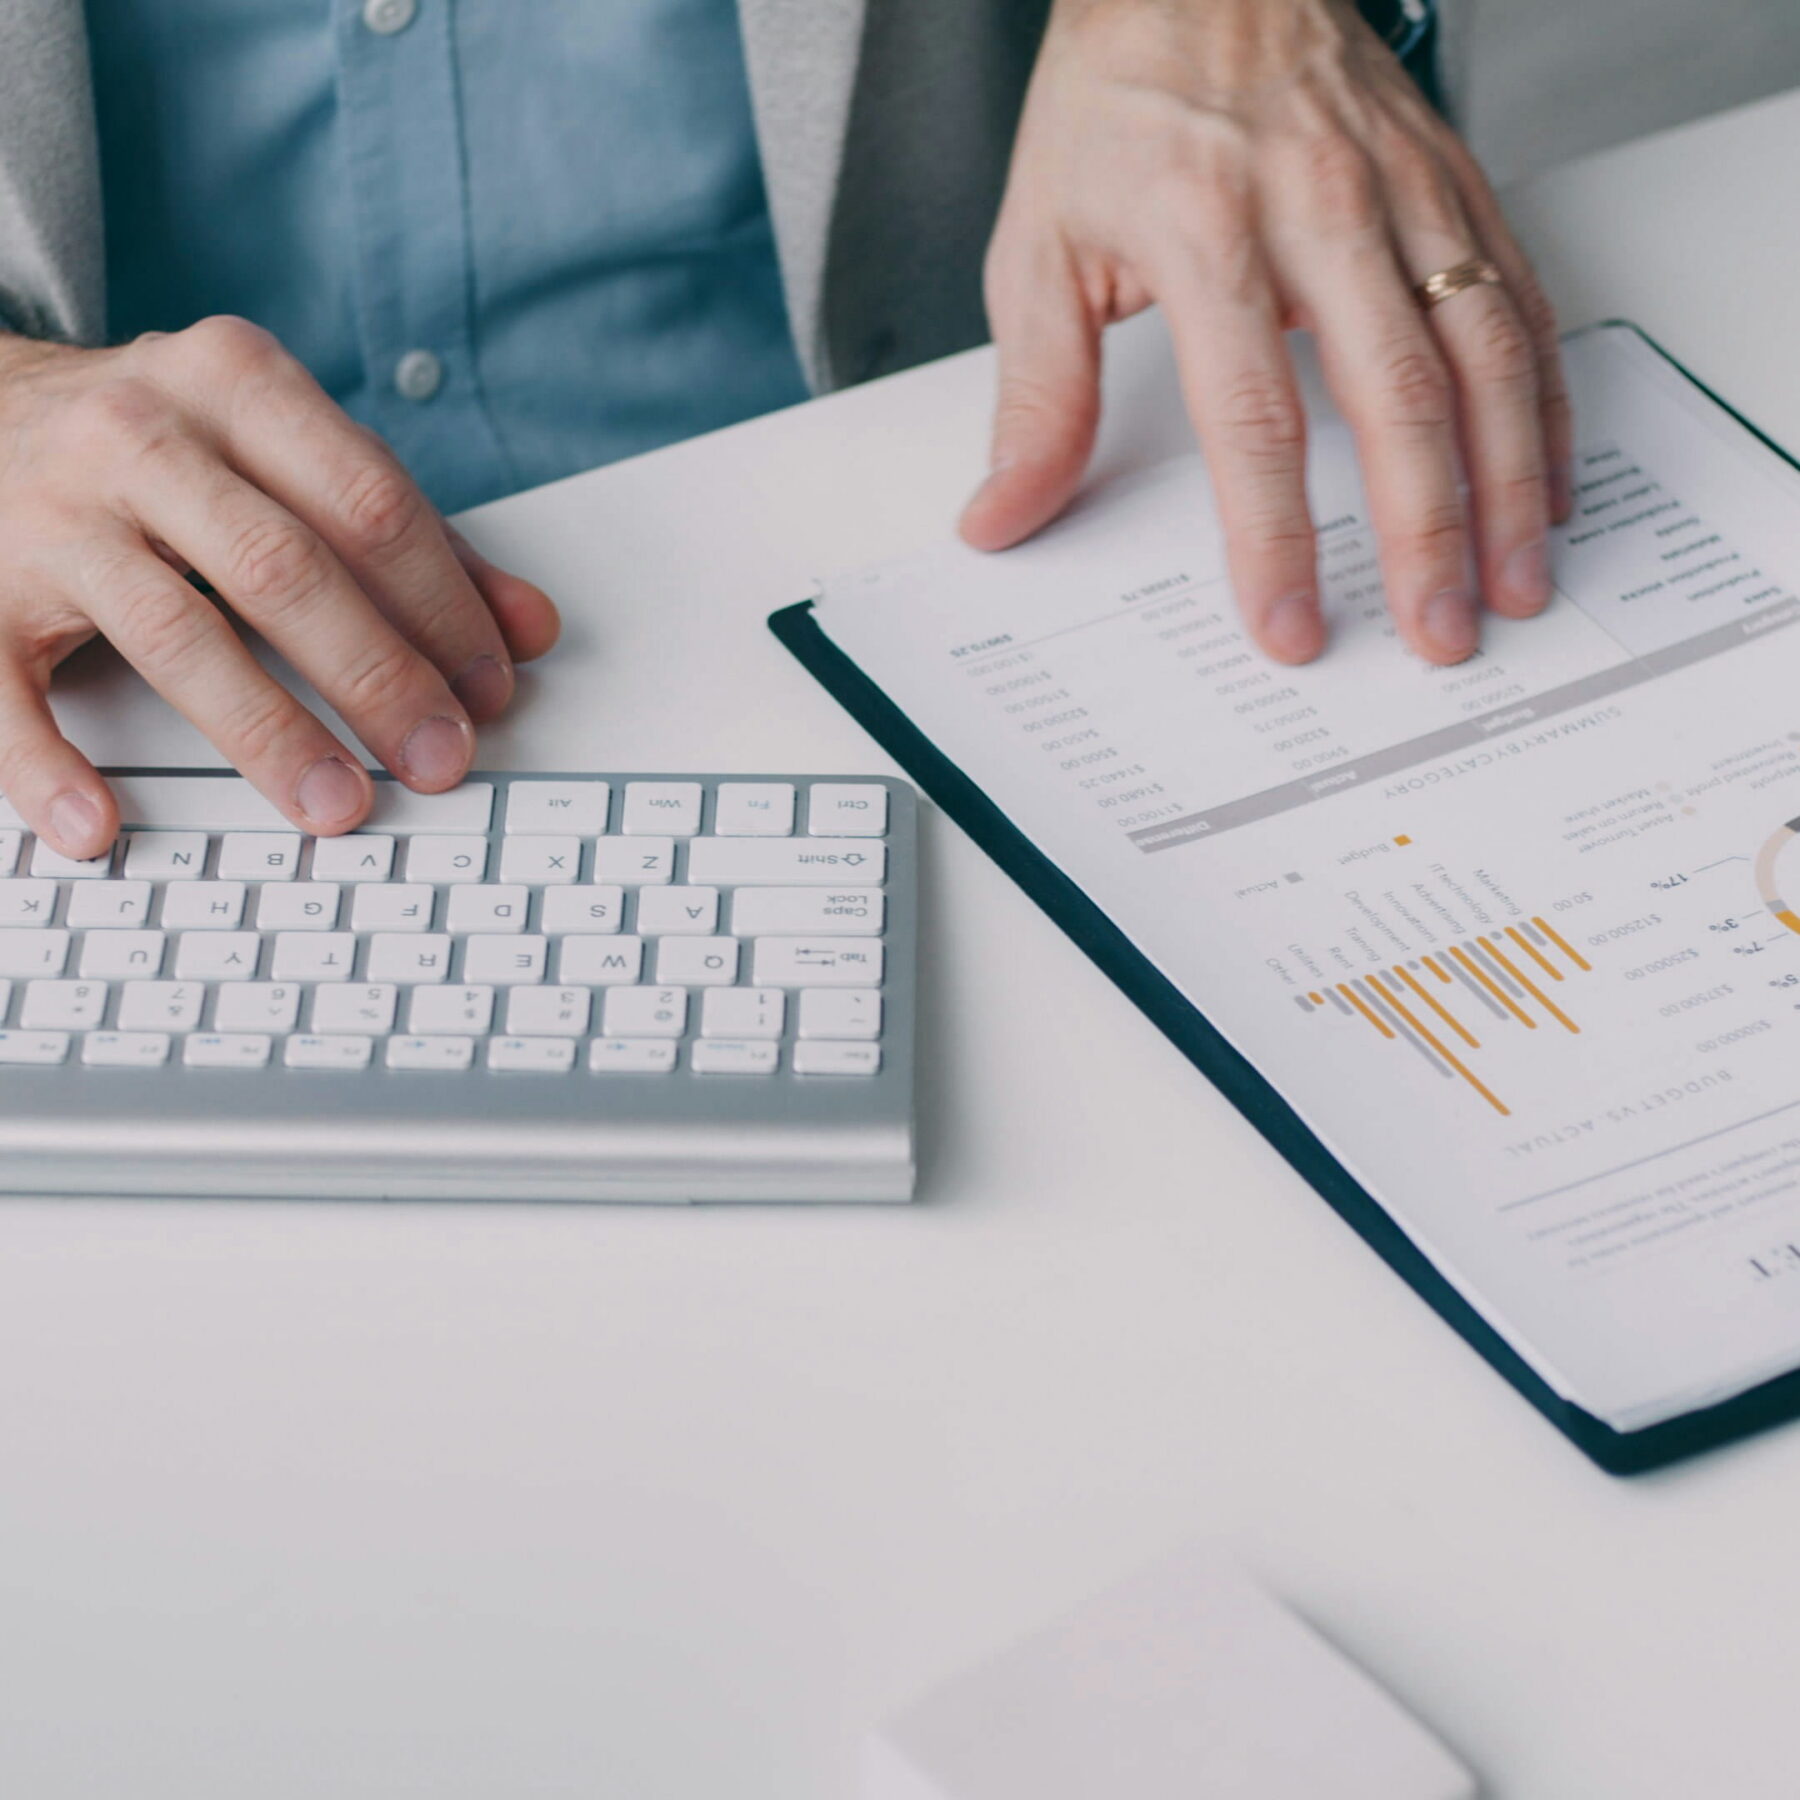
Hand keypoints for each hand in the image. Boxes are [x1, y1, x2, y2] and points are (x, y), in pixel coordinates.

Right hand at [0, 317, 559, 857]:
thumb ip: (416, 539)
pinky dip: (44, 764)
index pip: (369, 503)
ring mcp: (49, 511)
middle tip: (440, 759)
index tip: (491, 692)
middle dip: (378, 676)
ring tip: (336, 805)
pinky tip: (99, 825)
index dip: (443, 607)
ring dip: (267, 733)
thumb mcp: (293, 455)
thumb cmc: (173, 445)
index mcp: (237, 383)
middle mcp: (141, 435)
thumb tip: (531, 630)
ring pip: (175, 632)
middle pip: (285, 570)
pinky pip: (1, 688)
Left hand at [960, 0, 1572, 667]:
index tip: (1289, 624)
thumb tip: (1004, 515)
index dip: (1275, 538)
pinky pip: (1521, 297)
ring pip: (1485, 353)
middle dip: (1426, 534)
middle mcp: (1320, 211)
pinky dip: (1544, 395)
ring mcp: (1403, 193)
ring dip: (1512, 482)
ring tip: (1515, 579)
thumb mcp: (1040, 247)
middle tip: (1437, 633)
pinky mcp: (1455, 182)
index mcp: (1206, 232)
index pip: (1252, 419)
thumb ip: (1035, 397)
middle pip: (1397, 397)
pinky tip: (1549, 473)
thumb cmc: (1118, 100)